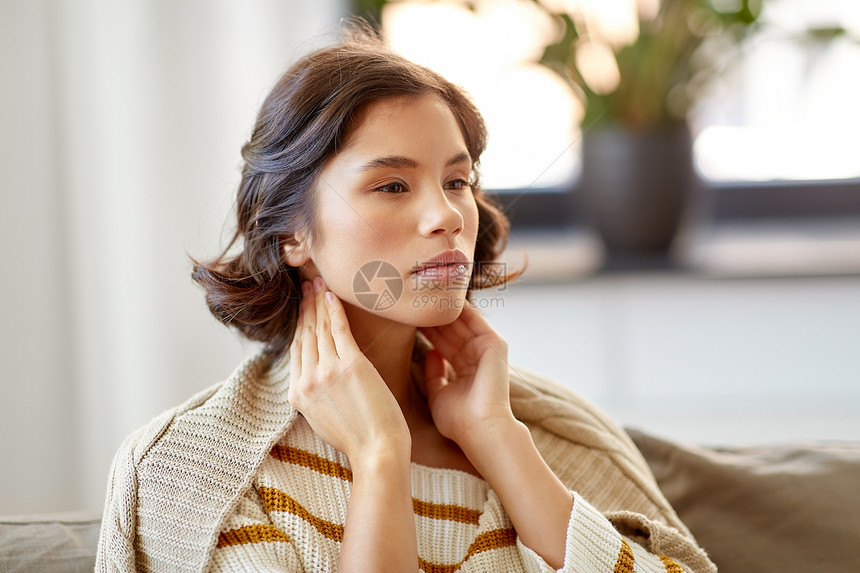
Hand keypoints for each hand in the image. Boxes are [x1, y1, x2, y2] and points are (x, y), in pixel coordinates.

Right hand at [288, 277, 409, 461]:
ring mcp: (326, 372)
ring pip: (319, 328)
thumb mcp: (323, 419)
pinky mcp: (350, 365)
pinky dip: (334, 309)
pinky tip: (332, 295)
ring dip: (317, 301)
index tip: (302, 306)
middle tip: (306, 284)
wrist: (377, 452)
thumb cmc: (359, 440)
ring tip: (317, 282)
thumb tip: (318, 377)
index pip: (296, 350)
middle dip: (305, 306)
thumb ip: (316, 395)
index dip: (299, 324)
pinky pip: (338, 329)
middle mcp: (307, 380)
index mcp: (298, 395)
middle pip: (304, 333)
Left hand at [418, 303, 514, 449]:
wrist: (480, 429)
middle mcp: (476, 356)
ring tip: (423, 292)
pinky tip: (441, 298)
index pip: (442, 341)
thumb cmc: (459, 421)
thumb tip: (429, 354)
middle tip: (412, 296)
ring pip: (461, 322)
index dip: (425, 328)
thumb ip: (434, 374)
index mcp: (464, 369)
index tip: (406, 315)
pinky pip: (475, 320)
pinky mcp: (495, 344)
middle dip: (432, 314)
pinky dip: (460, 309)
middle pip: (450, 329)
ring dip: (443, 308)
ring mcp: (486, 349)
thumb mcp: (438, 394)